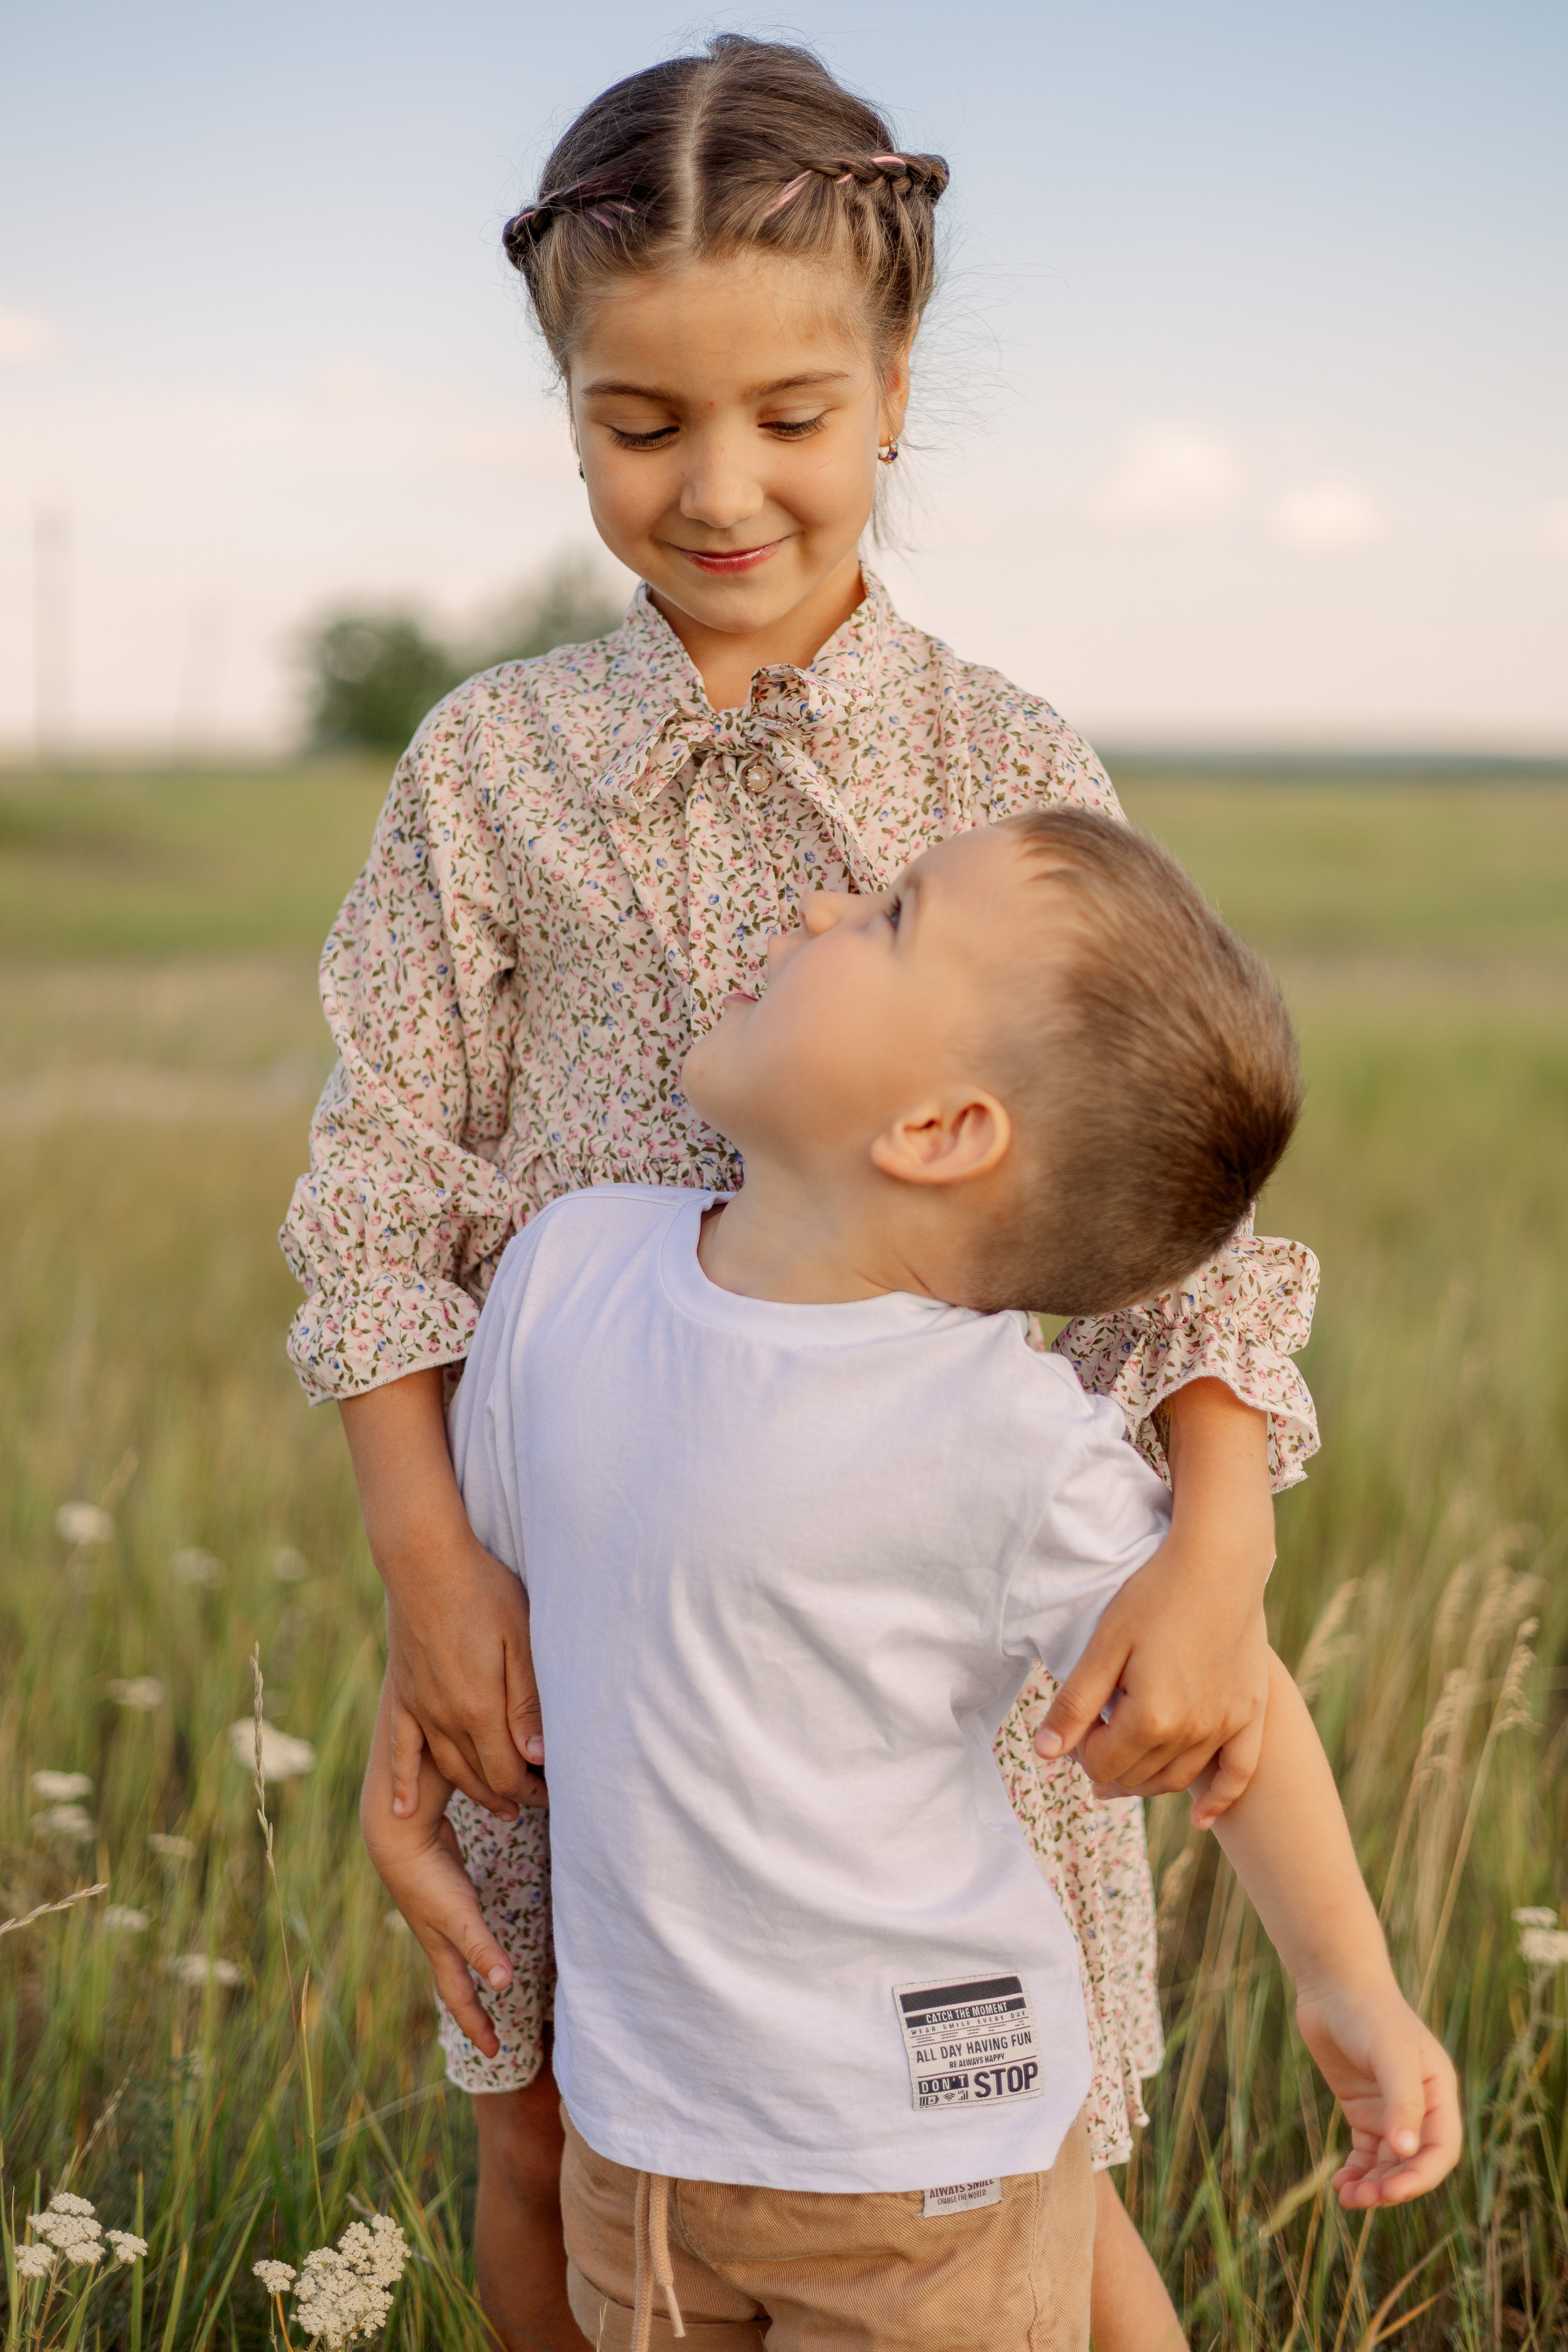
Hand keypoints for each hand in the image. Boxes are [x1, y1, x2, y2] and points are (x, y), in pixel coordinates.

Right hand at [339, 1368, 545, 1819]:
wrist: (424, 1559)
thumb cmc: (483, 1592)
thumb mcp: (520, 1641)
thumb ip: (527, 1704)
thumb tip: (538, 1757)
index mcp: (478, 1708)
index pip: (506, 1772)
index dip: (530, 1790)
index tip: (552, 1793)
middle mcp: (443, 1717)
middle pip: (479, 1776)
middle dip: (509, 1795)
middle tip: (535, 1803)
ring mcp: (419, 1708)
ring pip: (446, 1768)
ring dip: (474, 1791)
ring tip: (499, 1805)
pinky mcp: (403, 1694)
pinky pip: (399, 1750)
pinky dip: (401, 1783)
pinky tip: (400, 1809)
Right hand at [363, 1798, 514, 2057]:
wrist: (401, 1837)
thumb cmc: (429, 1880)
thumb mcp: (459, 1916)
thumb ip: (481, 1948)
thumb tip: (504, 1985)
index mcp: (441, 1952)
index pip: (460, 2000)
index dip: (477, 2027)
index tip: (496, 2053)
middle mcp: (439, 1939)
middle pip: (457, 1984)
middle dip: (473, 2011)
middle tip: (491, 2034)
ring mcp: (439, 1916)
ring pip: (458, 1955)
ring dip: (471, 1974)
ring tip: (484, 1984)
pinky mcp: (444, 1891)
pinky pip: (462, 1926)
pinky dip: (472, 1938)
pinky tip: (475, 1928)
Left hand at [1034, 1379, 1274, 1819]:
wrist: (1220, 1561)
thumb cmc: (1155, 1595)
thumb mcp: (1104, 1645)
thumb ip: (1075, 1705)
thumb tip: (1045, 1754)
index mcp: (1152, 1718)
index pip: (1102, 1763)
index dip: (1079, 1752)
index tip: (1072, 1728)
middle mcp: (1193, 1732)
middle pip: (1138, 1777)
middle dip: (1107, 1769)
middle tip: (1089, 1748)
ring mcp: (1227, 1725)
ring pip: (1179, 1778)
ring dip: (1146, 1783)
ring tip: (1122, 1771)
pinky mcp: (1250, 1712)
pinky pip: (1239, 1772)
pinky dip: (1219, 1799)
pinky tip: (1202, 1819)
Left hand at [1296, 1978, 1461, 2207]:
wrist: (1334, 1985)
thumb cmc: (1369, 2013)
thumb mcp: (1391, 2055)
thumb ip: (1402, 2102)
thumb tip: (1406, 2152)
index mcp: (1439, 2095)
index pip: (1440, 2151)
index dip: (1419, 2177)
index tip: (1389, 2191)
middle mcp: (1419, 2108)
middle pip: (1413, 2163)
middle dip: (1391, 2186)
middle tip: (1360, 2199)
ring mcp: (1389, 2110)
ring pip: (1388, 2163)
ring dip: (1372, 2185)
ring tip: (1346, 2198)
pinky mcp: (1362, 2109)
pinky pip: (1365, 2152)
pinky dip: (1356, 2171)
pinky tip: (1339, 2183)